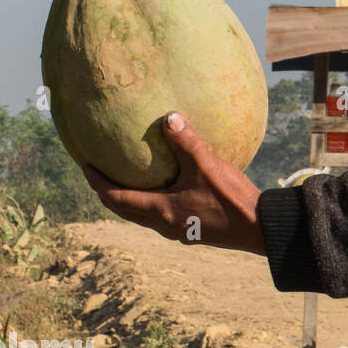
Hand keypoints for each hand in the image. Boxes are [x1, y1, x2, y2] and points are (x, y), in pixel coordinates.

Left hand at [83, 112, 265, 254]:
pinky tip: (160, 189)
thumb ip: (187, 142)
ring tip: (122, 180)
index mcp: (160, 211)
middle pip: (123, 210)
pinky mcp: (191, 231)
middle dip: (107, 192)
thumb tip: (169, 117)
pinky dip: (147, 203)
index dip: (97, 183)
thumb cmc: (233, 200)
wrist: (262, 229)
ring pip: (140, 216)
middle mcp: (163, 225)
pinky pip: (158, 217)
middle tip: (96, 173)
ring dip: (127, 200)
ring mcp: (177, 231)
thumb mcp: (207, 167)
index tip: (85, 166)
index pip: (115, 198)